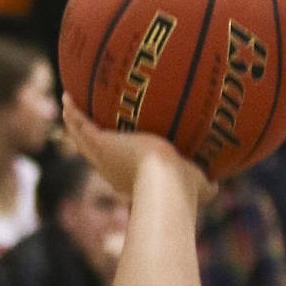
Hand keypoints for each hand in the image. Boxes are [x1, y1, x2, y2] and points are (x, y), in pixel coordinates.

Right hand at [61, 97, 214, 210]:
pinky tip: (68, 95)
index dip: (114, 157)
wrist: (167, 184)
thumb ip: (206, 183)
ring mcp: (103, 157)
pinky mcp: (99, 143)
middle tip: (84, 124)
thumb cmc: (185, 190)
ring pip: (82, 138)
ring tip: (69, 104)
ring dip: (74, 122)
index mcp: (132, 179)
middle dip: (89, 138)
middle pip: (94, 152)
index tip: (115, 147)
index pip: (119, 166)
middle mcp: (113, 170)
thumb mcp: (199, 186)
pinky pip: (81, 124)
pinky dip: (73, 112)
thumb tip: (218, 185)